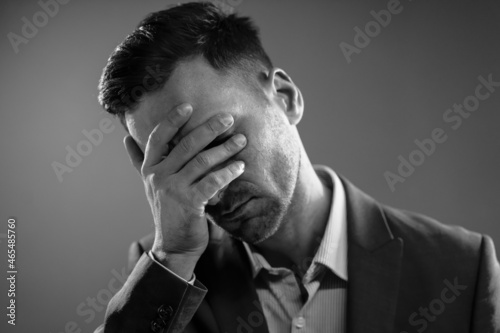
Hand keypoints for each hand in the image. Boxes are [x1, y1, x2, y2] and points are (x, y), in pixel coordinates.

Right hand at [124, 103, 246, 278]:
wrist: (173, 245)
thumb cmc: (167, 211)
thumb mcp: (149, 185)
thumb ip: (139, 162)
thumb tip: (125, 140)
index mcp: (149, 169)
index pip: (158, 138)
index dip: (172, 120)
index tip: (188, 106)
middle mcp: (158, 177)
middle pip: (186, 145)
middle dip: (210, 128)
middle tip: (228, 118)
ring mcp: (173, 190)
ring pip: (202, 161)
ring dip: (225, 149)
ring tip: (241, 140)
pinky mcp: (190, 203)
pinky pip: (213, 181)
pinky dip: (228, 172)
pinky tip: (240, 167)